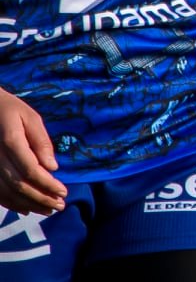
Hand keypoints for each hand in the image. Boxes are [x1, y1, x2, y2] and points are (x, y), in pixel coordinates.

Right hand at [0, 90, 62, 215]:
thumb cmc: (10, 110)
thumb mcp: (30, 117)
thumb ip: (41, 142)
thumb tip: (52, 167)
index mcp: (9, 142)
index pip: (30, 170)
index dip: (47, 184)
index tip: (64, 192)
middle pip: (18, 185)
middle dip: (41, 198)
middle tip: (60, 206)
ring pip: (6, 193)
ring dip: (28, 204)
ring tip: (48, 210)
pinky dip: (11, 203)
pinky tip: (26, 209)